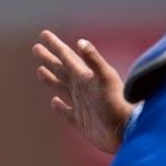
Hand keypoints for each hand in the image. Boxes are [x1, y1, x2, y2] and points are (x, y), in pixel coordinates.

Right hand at [33, 30, 134, 153]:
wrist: (128, 131)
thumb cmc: (119, 104)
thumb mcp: (107, 79)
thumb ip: (95, 60)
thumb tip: (81, 41)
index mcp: (86, 76)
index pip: (67, 57)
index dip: (55, 45)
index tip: (44, 34)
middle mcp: (83, 88)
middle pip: (62, 70)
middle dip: (49, 59)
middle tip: (37, 47)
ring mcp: (82, 105)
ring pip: (62, 87)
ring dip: (51, 78)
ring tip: (40, 70)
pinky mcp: (82, 122)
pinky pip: (67, 113)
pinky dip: (59, 107)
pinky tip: (54, 101)